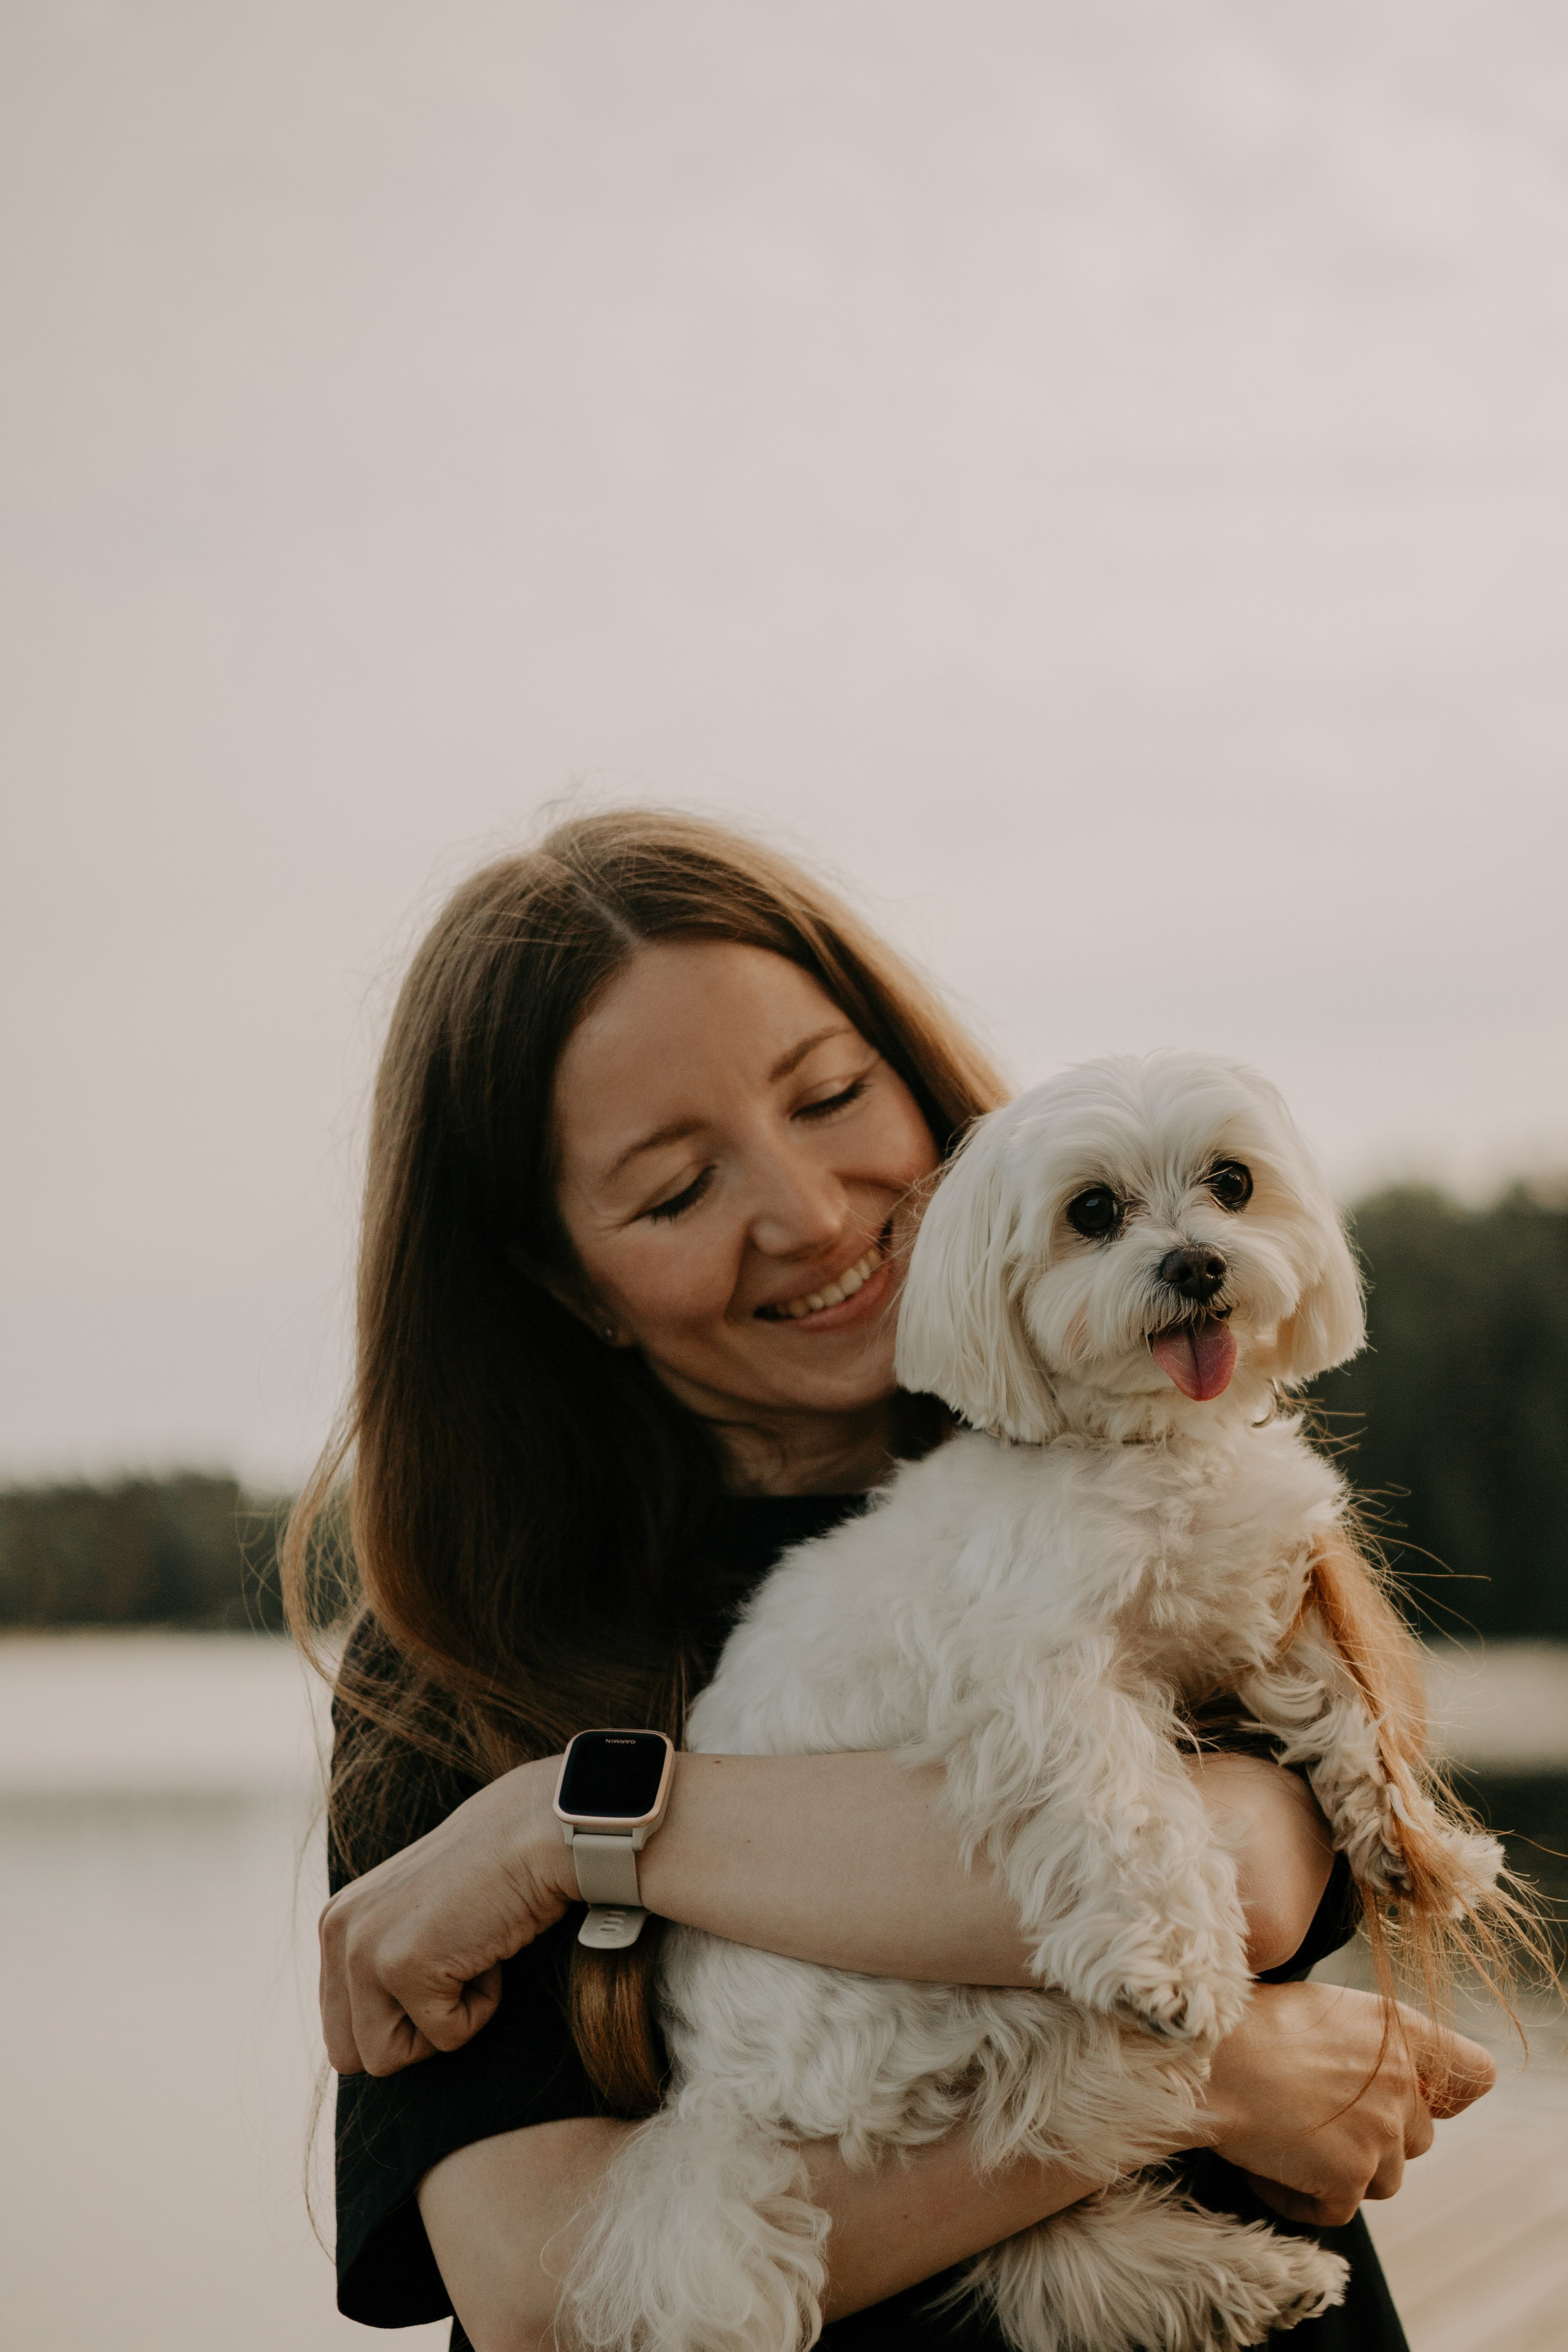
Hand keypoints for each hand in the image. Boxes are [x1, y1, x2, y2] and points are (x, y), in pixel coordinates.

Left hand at [319, 1753, 573, 2076]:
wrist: (534, 1832)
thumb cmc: (490, 1874)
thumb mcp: (412, 1916)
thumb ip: (379, 1962)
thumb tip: (365, 2047)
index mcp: (336, 1922)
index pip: (340, 2030)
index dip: (399, 2018)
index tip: (439, 1964)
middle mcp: (338, 1933)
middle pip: (352, 2055)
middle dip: (409, 2034)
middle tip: (451, 1975)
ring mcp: (366, 1950)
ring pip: (388, 2058)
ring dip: (444, 2022)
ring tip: (467, 1959)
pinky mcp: (405, 1967)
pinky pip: (446, 2037)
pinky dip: (482, 2007)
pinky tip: (489, 1950)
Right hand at [1202, 1980, 1495, 2225]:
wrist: (1206, 2058)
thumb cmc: (1246, 2022)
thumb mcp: (1323, 2009)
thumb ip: (1368, 2044)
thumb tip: (1374, 2078)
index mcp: (1399, 2031)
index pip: (1475, 2073)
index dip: (1449, 2093)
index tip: (1412, 2098)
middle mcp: (1404, 2082)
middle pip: (1417, 2137)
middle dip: (1372, 2138)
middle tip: (1311, 2118)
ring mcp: (1382, 2133)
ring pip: (1383, 2178)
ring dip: (1339, 2171)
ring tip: (1283, 2141)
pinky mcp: (1351, 2177)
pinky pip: (1337, 2209)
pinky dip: (1300, 2197)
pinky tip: (1264, 2164)